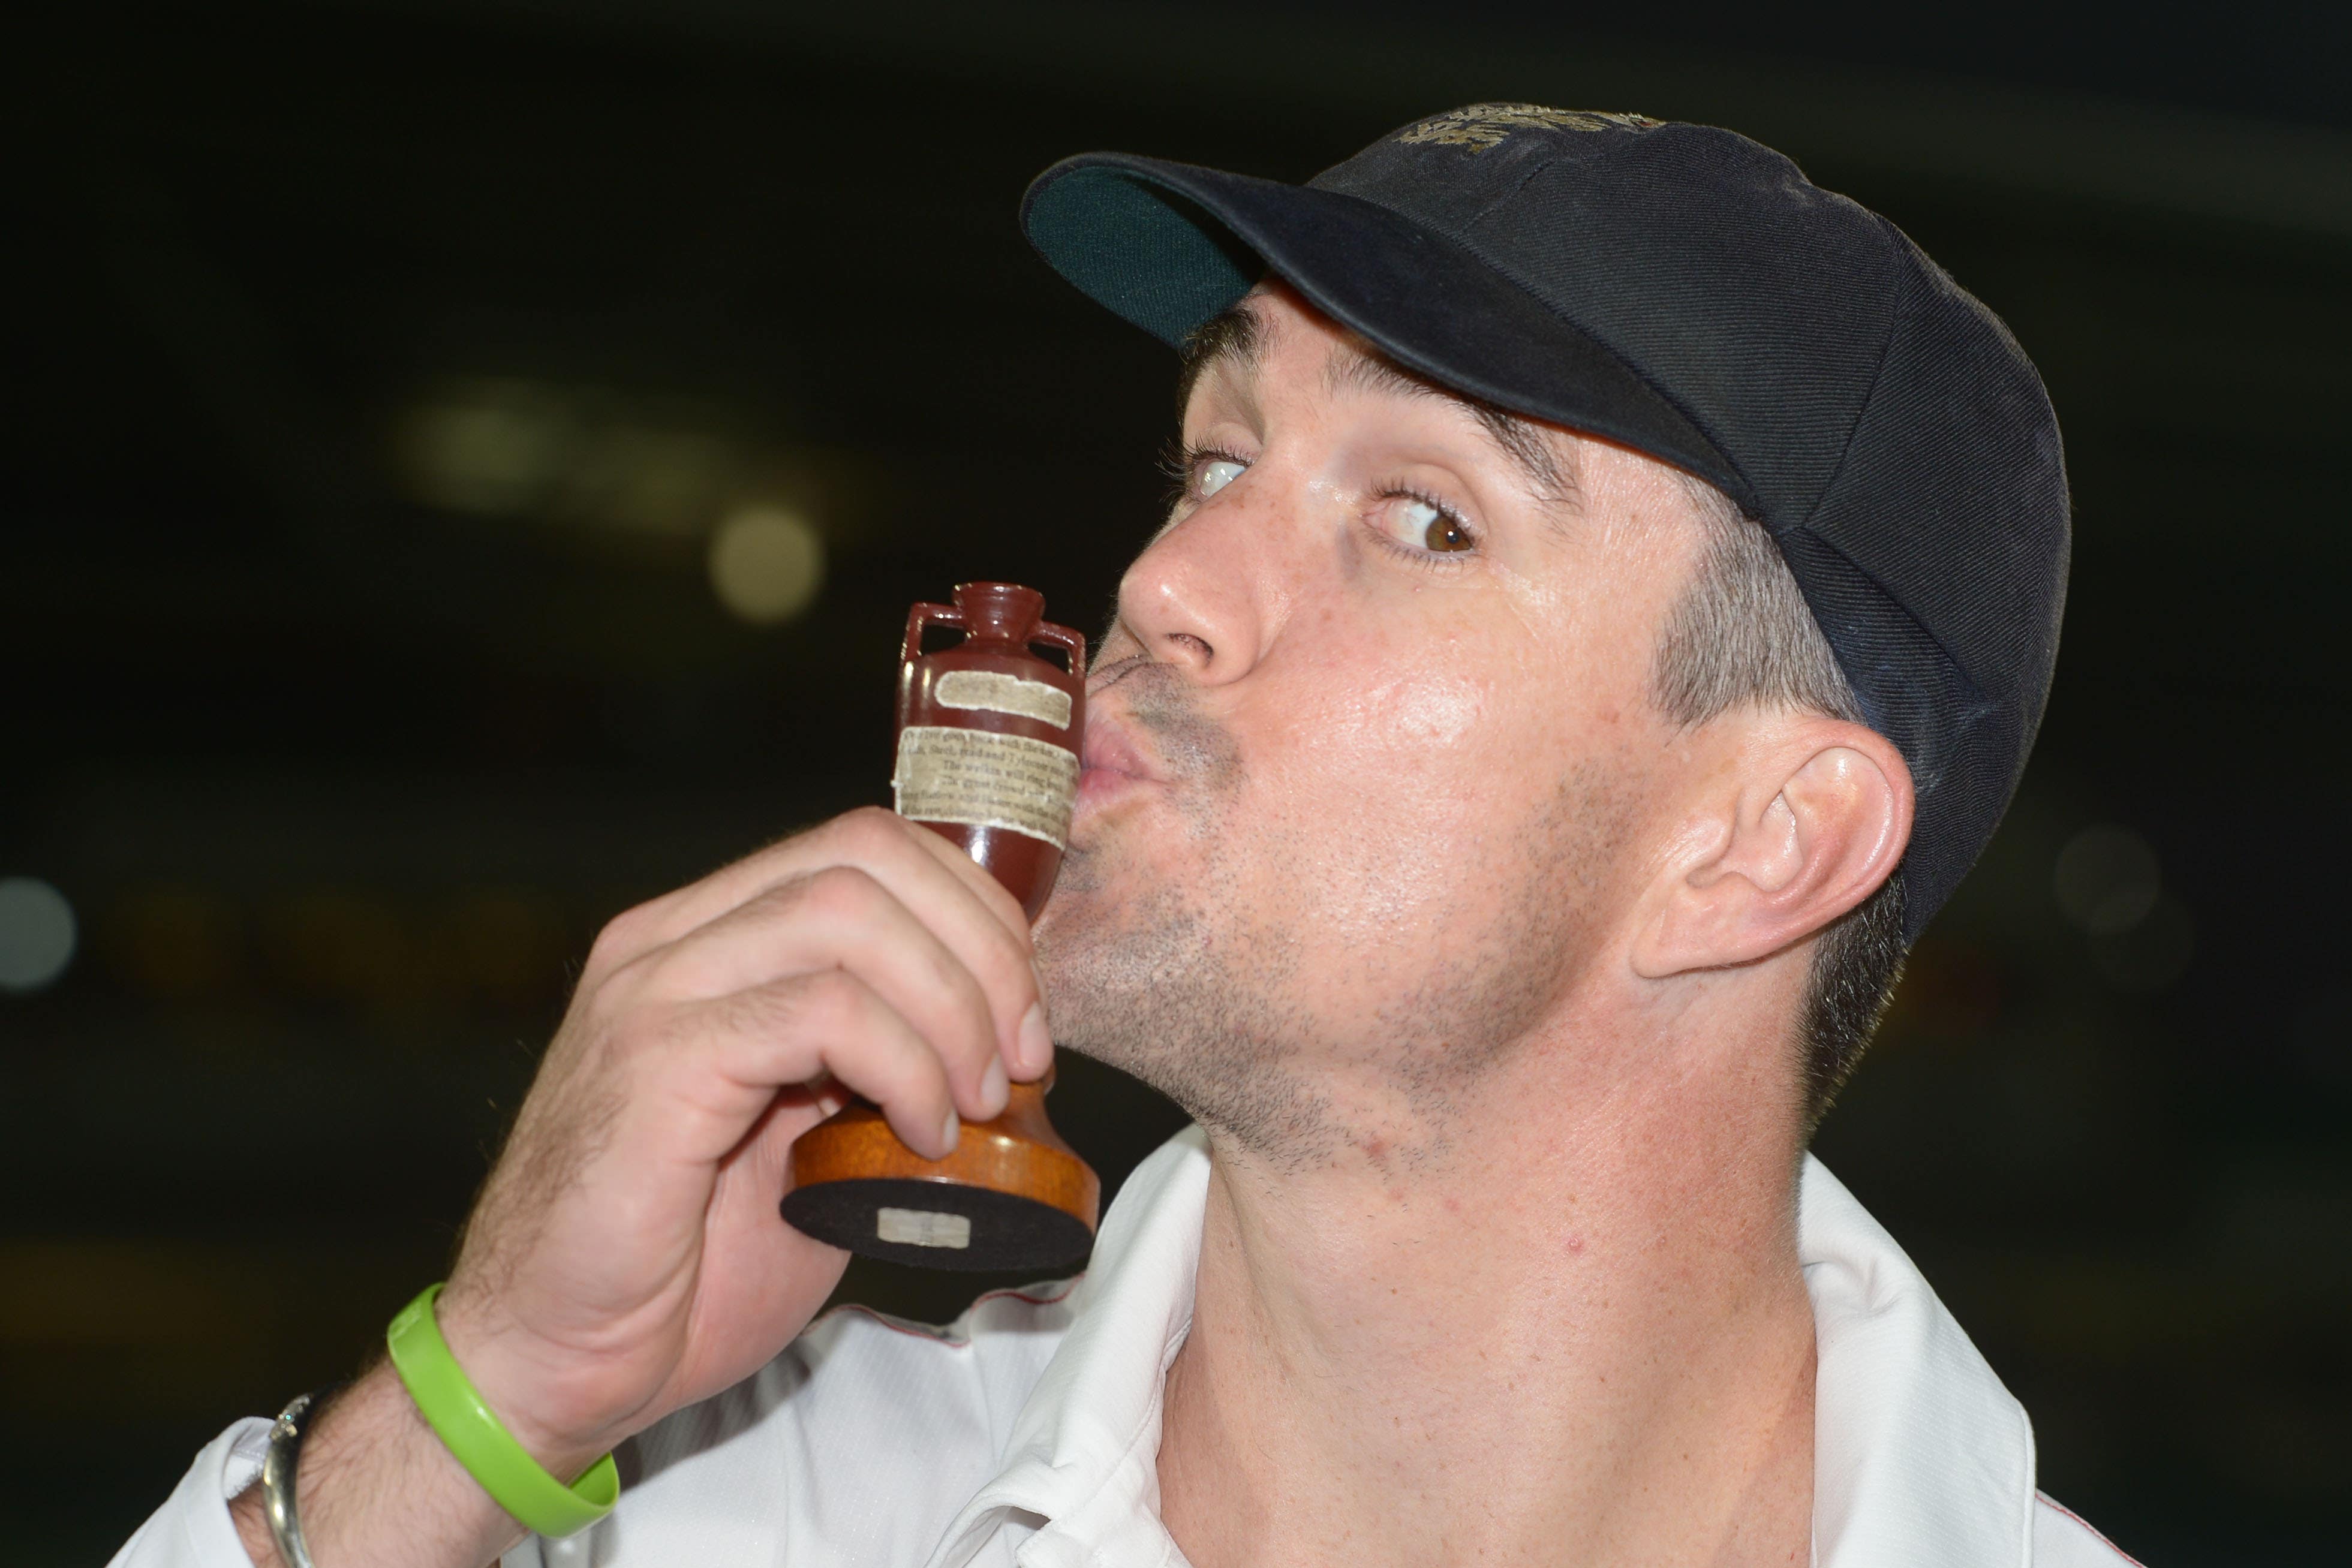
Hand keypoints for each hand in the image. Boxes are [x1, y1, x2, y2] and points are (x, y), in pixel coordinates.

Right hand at [431, 807, 1050, 1475]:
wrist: (555, 1362)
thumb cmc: (684, 1265)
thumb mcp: (811, 1137)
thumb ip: (880, 1064)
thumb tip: (1000, 1042)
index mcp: (707, 938)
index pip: (867, 847)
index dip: (974, 913)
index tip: (1026, 1018)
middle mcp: (670, 941)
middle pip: (867, 857)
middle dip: (980, 951)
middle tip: (1022, 1059)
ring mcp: (653, 993)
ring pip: (849, 914)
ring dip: (950, 1006)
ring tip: (975, 1103)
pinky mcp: (652, 1062)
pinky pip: (818, 1012)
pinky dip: (902, 1065)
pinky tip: (920, 1136)